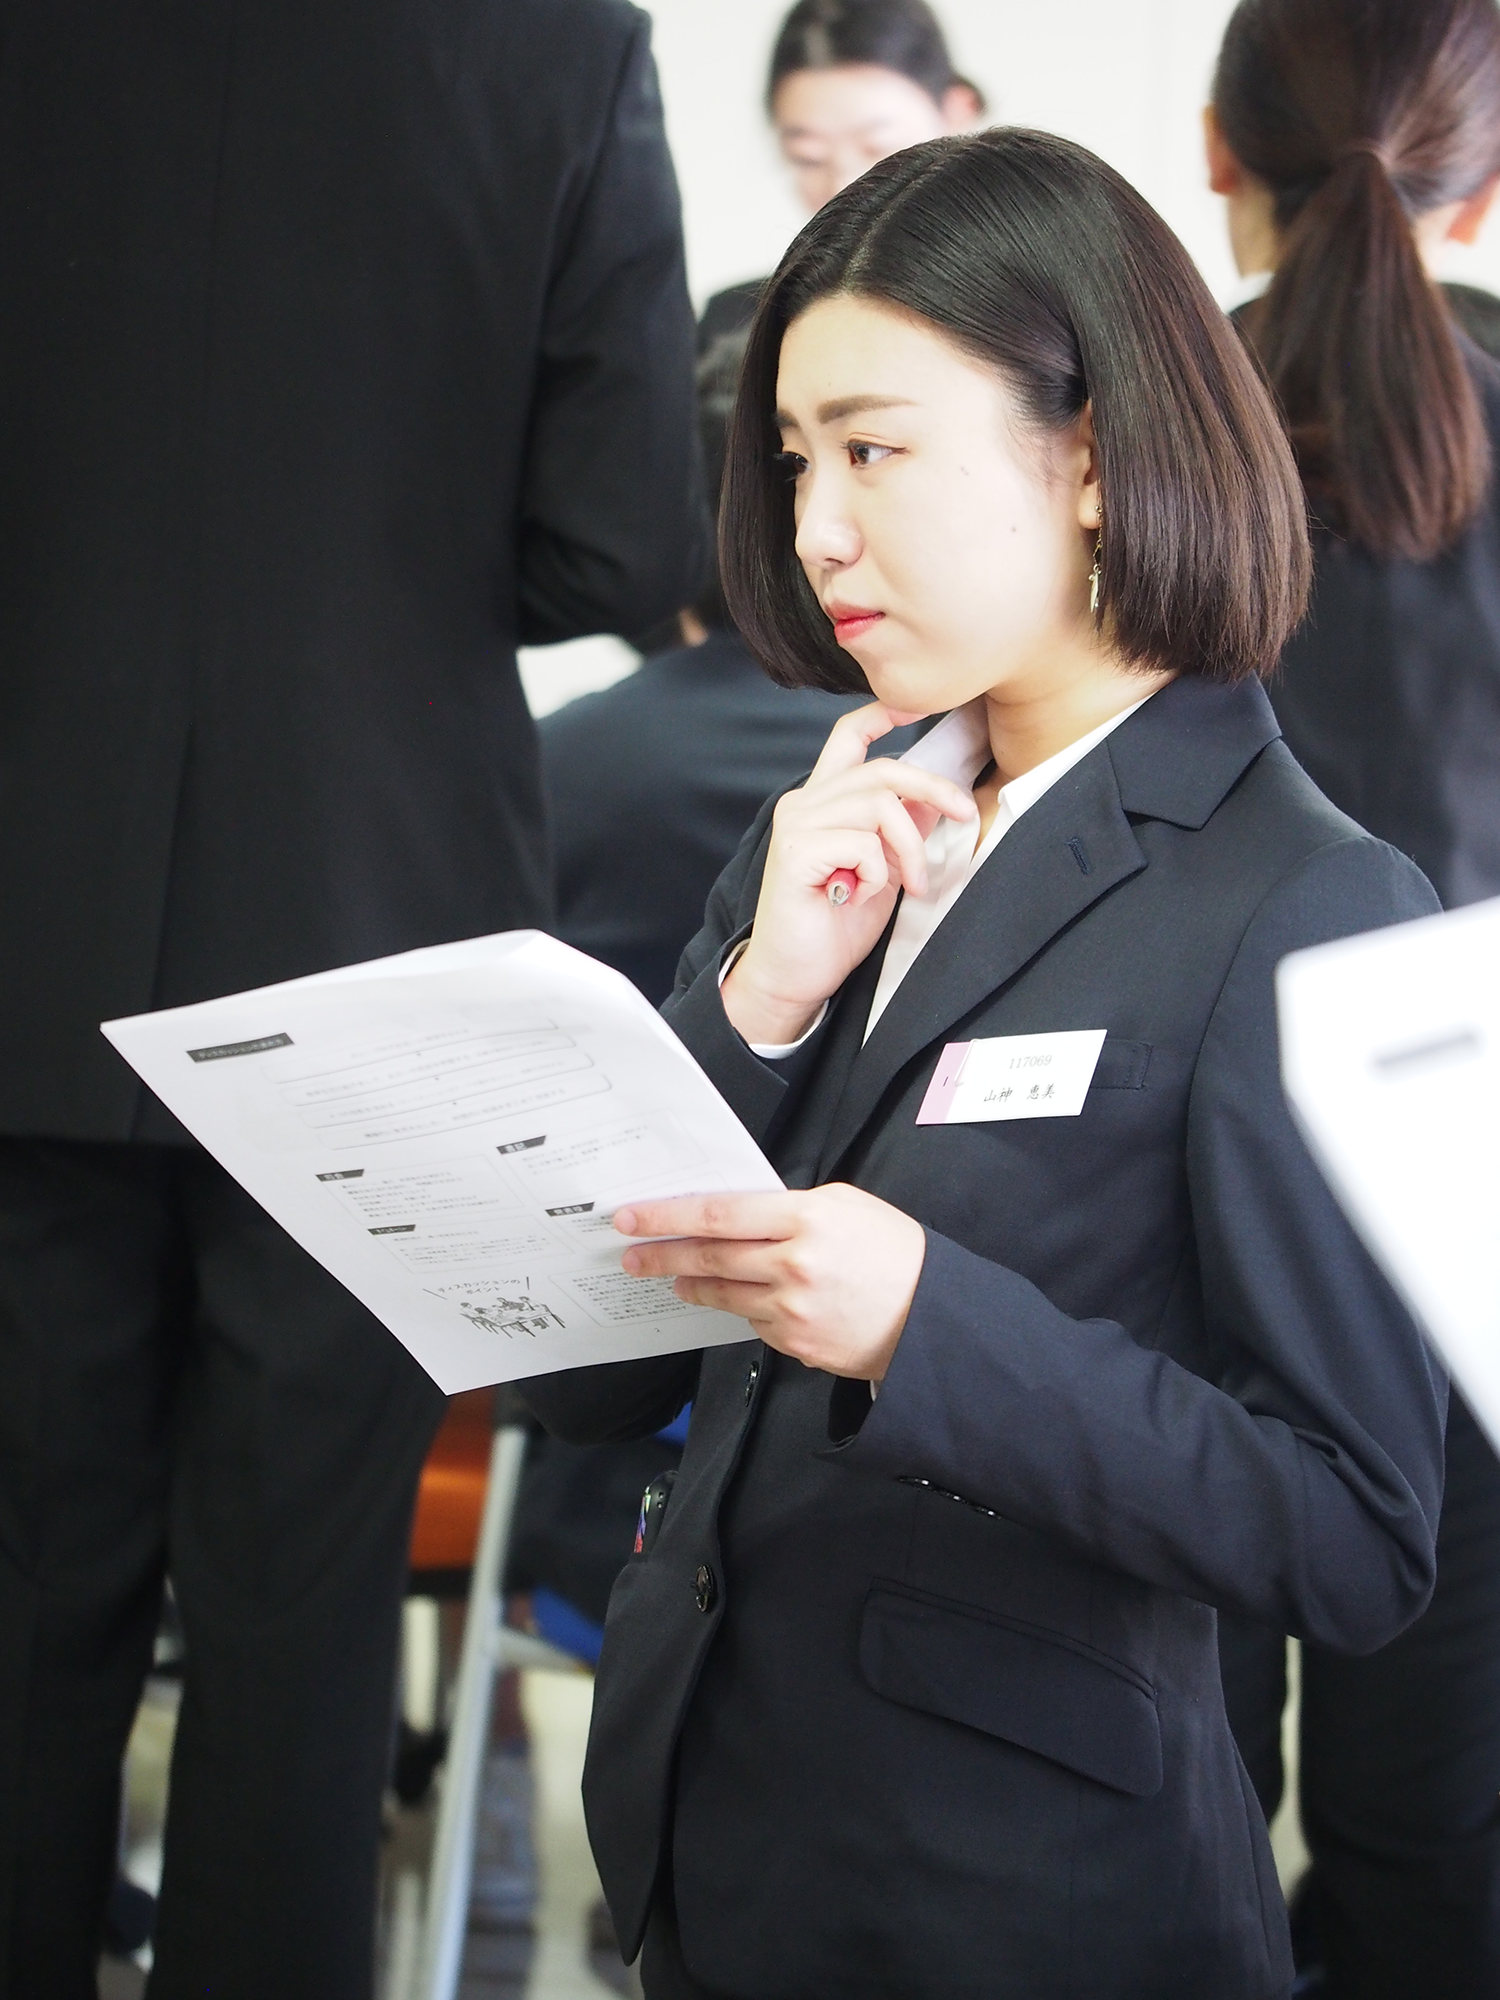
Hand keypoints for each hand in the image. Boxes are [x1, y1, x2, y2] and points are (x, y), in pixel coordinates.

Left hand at [616, 1186, 926, 1381]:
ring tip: (675, 1277)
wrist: (931, 1316)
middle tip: (630, 1253)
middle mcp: (794, 1266)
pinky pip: (753, 1323)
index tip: (634, 1218)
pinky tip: (744, 1299)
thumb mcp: (845, 1205)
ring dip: (692, 1284)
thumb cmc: (894, 1253)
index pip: (718, 1214)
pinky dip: (743, 1309)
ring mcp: (792, 1310)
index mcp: (806, 1219)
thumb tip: (739, 1214)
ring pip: (723, 1294)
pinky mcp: (795, 1345)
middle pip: (709, 1257)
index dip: (668, 1216)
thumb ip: (790, 1206)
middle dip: (661, 1254)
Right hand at [722, 703, 976, 1045]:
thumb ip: (901, 831)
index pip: (848, 737)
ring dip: (910, 847)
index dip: (883, 714)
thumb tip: (938, 800)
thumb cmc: (834, 925)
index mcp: (822, 800)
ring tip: (913, 883)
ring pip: (879, 805)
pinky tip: (860, 894)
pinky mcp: (796, 851)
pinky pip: (861, 842)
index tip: (919, 706)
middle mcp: (804, 803)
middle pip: (881, 769)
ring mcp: (797, 824)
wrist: (794, 975)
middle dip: (935, 788)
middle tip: (966, 816)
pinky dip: (878, 871)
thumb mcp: (883, 870)